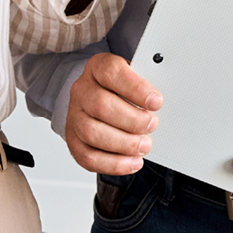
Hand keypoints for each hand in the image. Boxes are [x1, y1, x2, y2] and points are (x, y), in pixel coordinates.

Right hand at [66, 53, 162, 174]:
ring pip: (92, 133)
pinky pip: (88, 157)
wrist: (98, 97)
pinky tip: (132, 161)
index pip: (111, 73)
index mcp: (97, 68)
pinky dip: (113, 164)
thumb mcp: (134, 76)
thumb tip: (159, 102)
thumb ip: (145, 86)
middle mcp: (82, 90)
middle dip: (132, 120)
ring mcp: (74, 116)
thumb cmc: (120, 88)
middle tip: (151, 125)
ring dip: (123, 144)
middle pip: (100, 105)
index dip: (135, 88)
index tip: (156, 101)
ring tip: (144, 145)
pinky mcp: (74, 141)